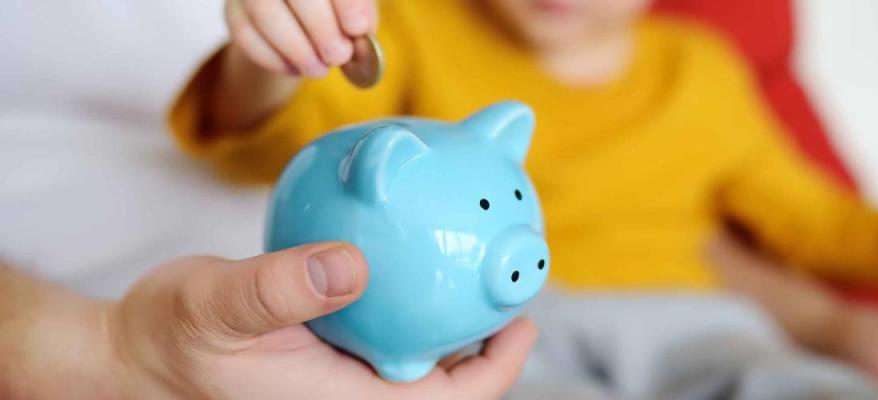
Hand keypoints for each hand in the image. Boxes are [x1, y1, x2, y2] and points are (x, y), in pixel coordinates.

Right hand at [3, 243, 536, 398]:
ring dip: (447, 328)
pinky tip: (405, 270)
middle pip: (440, 385)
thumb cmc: (169, 337)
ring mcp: (336, 382)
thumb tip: (351, 266)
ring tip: (467, 277)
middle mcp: (346, 398)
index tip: (521, 323)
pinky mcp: (323, 358)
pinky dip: (404, 309)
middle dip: (481, 349)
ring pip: (413, 361)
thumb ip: (277, 289)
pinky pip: (380, 339)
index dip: (492, 370)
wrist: (134, 351)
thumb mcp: (215, 307)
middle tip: (503, 290)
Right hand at [224, 0, 376, 76]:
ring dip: (295, 48)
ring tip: (319, 69)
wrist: (296, 14)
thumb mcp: (353, 5)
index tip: (358, 28)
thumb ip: (360, 12)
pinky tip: (295, 69)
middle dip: (320, 28)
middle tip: (339, 56)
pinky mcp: (231, 10)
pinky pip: (245, 34)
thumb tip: (360, 30)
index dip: (346, 2)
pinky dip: (273, 58)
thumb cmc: (334, 7)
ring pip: (262, 10)